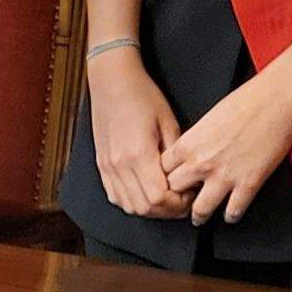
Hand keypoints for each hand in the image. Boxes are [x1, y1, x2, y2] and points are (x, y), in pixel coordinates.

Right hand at [83, 50, 189, 219]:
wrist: (112, 81)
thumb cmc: (142, 96)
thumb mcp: (169, 123)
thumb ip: (176, 156)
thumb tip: (187, 178)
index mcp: (138, 154)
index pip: (159, 198)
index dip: (178, 203)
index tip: (190, 193)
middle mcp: (119, 165)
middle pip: (145, 208)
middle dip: (167, 210)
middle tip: (182, 198)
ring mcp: (107, 166)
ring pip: (129, 206)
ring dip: (150, 209)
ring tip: (165, 197)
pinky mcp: (101, 165)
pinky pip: (116, 196)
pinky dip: (132, 202)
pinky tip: (145, 192)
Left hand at [159, 66, 291, 226]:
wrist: (274, 101)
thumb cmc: (245, 102)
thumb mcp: (206, 119)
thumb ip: (195, 140)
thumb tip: (191, 152)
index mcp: (189, 144)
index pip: (163, 169)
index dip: (166, 176)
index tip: (171, 180)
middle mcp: (201, 163)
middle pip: (175, 191)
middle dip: (177, 196)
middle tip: (182, 199)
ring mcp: (224, 176)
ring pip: (200, 210)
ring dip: (198, 215)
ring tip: (199, 217)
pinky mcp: (248, 184)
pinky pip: (233, 210)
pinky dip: (231, 216)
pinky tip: (230, 214)